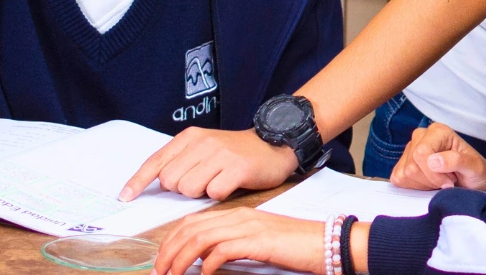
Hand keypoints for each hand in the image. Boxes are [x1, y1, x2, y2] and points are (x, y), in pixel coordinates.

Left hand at [121, 127, 297, 201]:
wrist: (273, 145)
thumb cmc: (235, 152)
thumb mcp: (204, 148)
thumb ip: (181, 161)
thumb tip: (157, 182)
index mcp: (190, 137)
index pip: (156, 161)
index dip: (138, 181)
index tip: (125, 196)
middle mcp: (202, 143)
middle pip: (170, 181)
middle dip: (181, 189)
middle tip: (202, 181)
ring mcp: (220, 154)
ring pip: (189, 189)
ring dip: (200, 193)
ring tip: (216, 181)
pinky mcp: (237, 168)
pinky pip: (213, 194)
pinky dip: (219, 196)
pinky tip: (230, 184)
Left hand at [155, 209, 363, 274]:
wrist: (326, 242)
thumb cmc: (294, 246)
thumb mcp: (257, 244)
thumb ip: (231, 246)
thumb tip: (205, 259)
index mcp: (236, 215)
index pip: (192, 222)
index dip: (171, 240)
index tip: (161, 260)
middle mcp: (238, 216)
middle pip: (190, 228)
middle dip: (169, 250)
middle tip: (159, 271)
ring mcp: (248, 227)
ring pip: (201, 238)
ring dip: (181, 258)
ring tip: (172, 274)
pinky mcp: (258, 241)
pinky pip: (223, 250)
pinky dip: (208, 264)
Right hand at [388, 122, 485, 191]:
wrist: (474, 182)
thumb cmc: (476, 172)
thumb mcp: (474, 167)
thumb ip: (456, 161)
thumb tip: (432, 161)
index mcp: (437, 131)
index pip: (421, 152)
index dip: (433, 173)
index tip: (449, 182)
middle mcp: (420, 136)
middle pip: (412, 165)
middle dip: (430, 180)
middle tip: (448, 182)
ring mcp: (409, 149)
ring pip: (404, 174)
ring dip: (424, 184)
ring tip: (440, 181)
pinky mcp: (403, 164)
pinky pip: (398, 179)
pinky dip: (414, 187)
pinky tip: (429, 184)